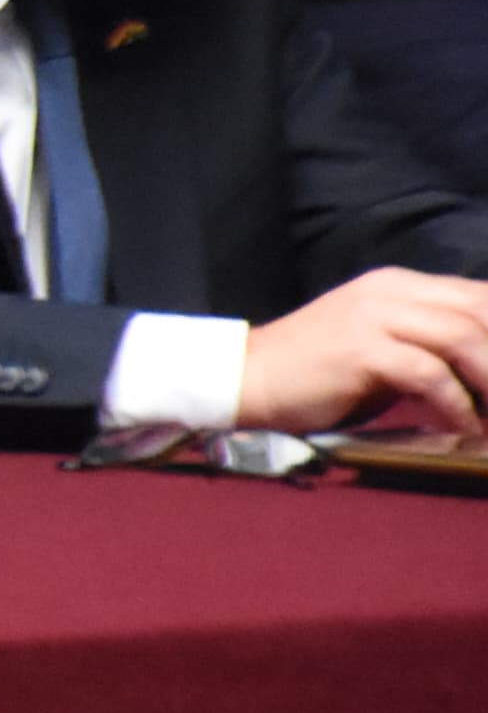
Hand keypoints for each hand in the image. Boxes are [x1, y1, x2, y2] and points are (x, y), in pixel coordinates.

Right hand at [238, 269, 487, 433]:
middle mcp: (389, 290)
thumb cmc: (318, 372)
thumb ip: (429, 345)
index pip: (478, 296)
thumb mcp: (382, 345)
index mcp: (398, 284)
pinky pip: (427, 373)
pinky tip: (463, 427)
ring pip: (462, 336)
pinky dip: (455, 404)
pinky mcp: (359, 349)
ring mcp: (373, 316)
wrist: (248, 377)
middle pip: (479, 311)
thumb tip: (483, 372)